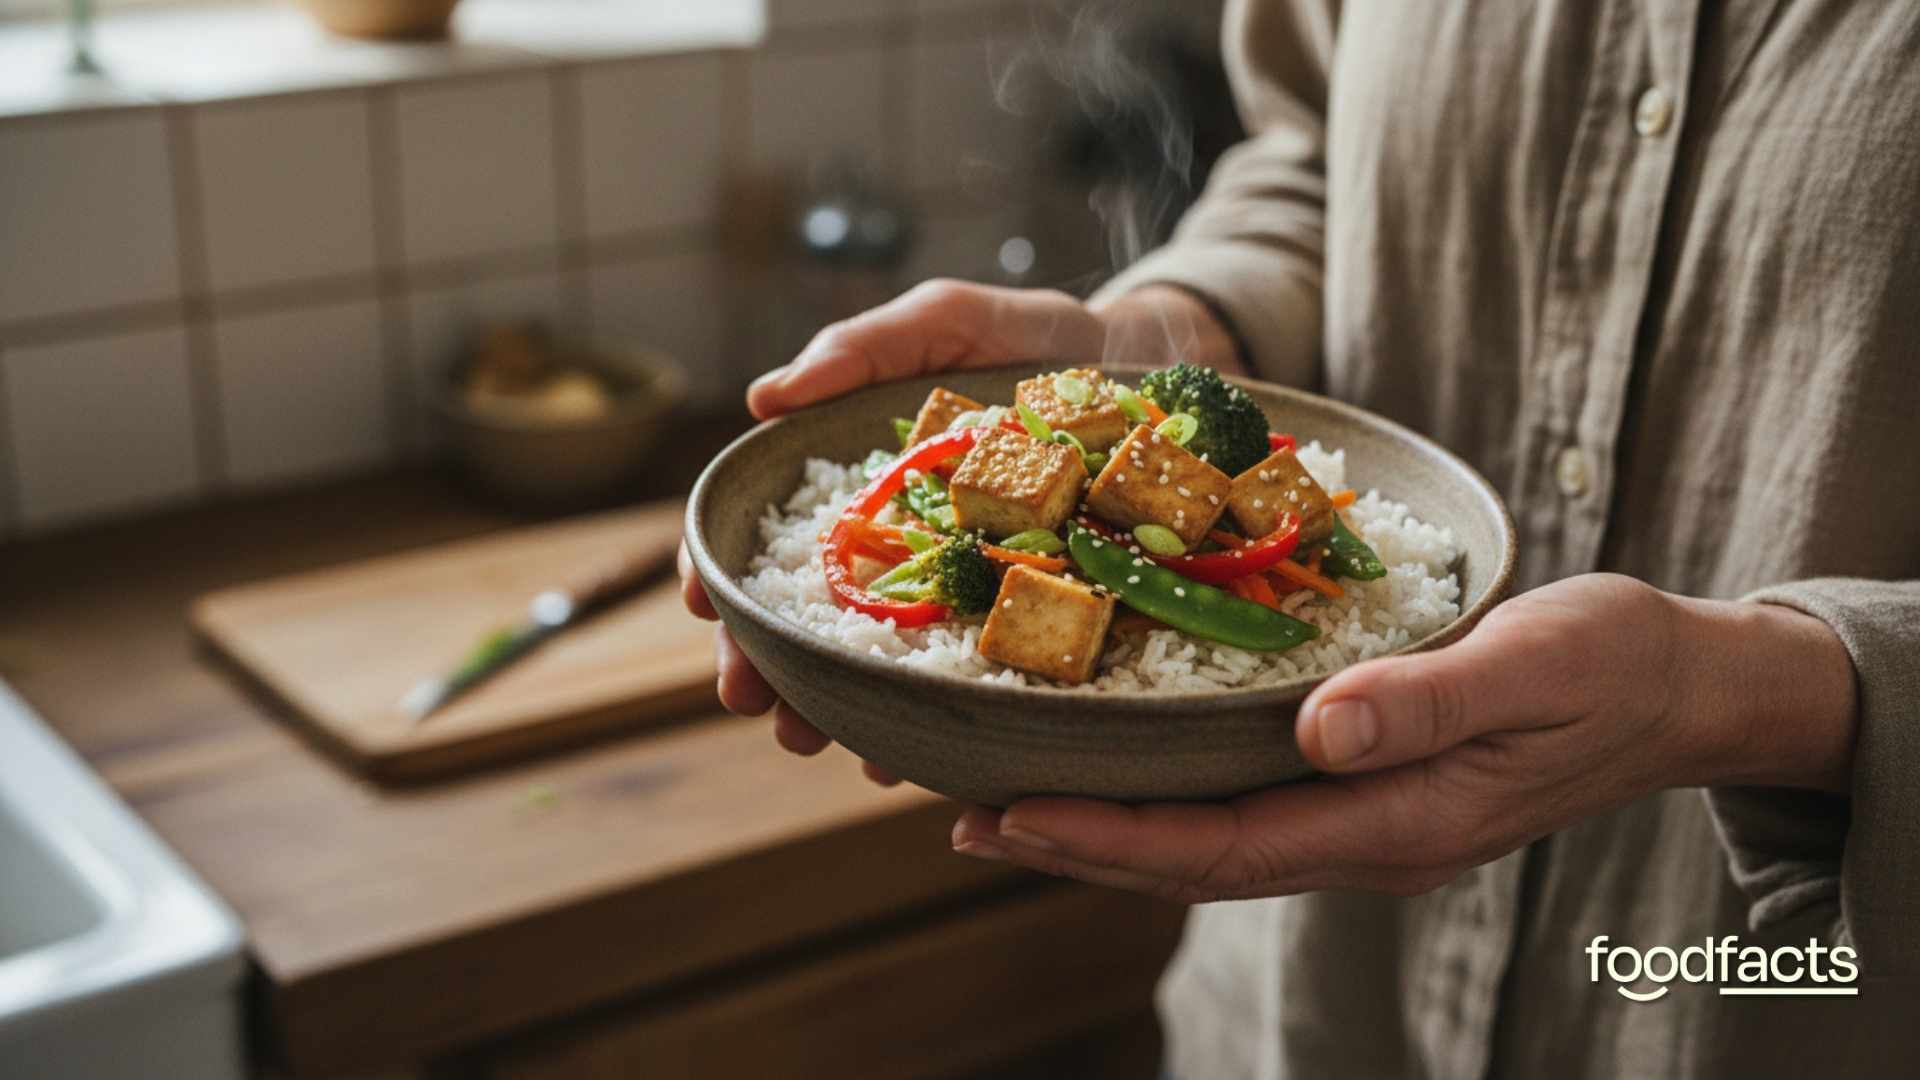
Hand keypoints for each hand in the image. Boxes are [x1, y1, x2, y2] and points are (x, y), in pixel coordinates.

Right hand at [681, 279, 1240, 782]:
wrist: (1159, 368)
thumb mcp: (950, 323)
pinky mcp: (1036, 623)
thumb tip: (763, 398)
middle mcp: (907, 553)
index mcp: (870, 489)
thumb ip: (866, 349)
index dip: (729, 573)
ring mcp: (968, 596)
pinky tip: (916, 754)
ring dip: (838, 709)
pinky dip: (940, 722)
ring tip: (819, 740)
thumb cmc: (1039, 339)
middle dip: (772, 666)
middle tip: (755, 705)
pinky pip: (982, 685)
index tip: (703, 602)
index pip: (778, 541)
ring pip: (884, 667)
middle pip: (817, 619)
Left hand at [948, 573, 1859, 902]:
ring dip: (1112, 830)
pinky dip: (1169, 800)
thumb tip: (1317, 731)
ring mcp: (1367, 821)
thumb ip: (1426, 702)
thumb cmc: (1612, 667)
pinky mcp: (1369, 787)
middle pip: (1196, 862)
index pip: (1223, 847)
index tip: (1016, 813)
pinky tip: (1125, 773)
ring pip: (1213, 844)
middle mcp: (1366, 836)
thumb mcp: (1533, 667)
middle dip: (1082, 844)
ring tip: (1013, 807)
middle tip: (969, 820)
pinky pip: (1247, 811)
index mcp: (1395, 819)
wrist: (1680, 688)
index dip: (1113, 836)